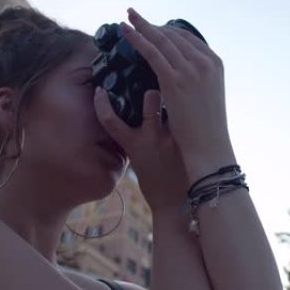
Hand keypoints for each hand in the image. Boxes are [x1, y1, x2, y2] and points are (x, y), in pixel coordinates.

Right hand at [93, 87, 189, 212]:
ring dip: (174, 95)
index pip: (110, 120)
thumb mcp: (138, 161)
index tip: (99, 91)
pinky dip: (187, 110)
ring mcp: (172, 137)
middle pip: (150, 98)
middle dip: (153, 88)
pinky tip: (190, 107)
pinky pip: (187, 116)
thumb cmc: (154, 184)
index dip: (102, 104)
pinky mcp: (189, 140)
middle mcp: (151, 137)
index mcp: (133, 145)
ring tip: (177, 92)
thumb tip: (133, 120)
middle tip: (154, 84)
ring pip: (174, 103)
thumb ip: (135, 140)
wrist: (176, 205)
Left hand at [121, 8, 231, 162]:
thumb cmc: (206, 130)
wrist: (209, 148)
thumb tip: (183, 77)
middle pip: (174, 35)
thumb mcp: (207, 98)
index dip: (167, 31)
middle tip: (134, 17)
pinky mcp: (174, 80)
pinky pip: (152, 53)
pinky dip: (137, 39)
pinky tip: (125, 33)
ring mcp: (191, 70)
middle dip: (152, 25)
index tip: (152, 28)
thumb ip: (197, 82)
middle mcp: (205, 62)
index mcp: (215, 63)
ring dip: (142, 26)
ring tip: (127, 19)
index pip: (188, 38)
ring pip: (161, 40)